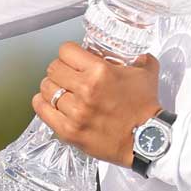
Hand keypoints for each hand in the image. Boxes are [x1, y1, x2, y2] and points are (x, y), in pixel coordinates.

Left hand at [30, 41, 162, 167]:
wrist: (148, 140)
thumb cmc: (145, 108)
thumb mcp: (146, 74)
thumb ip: (140, 59)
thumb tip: (136, 55)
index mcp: (101, 72)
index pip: (66, 51)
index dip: (69, 54)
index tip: (73, 59)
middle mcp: (85, 90)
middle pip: (53, 69)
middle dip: (60, 70)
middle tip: (68, 76)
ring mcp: (75, 112)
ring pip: (46, 88)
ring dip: (52, 88)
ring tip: (61, 91)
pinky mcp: (68, 130)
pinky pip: (41, 109)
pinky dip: (43, 104)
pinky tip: (51, 103)